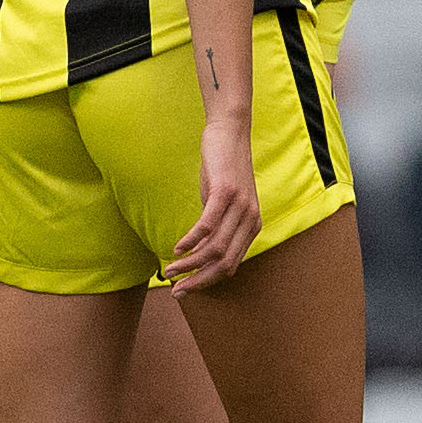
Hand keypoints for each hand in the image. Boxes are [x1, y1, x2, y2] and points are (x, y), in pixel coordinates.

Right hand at [165, 104, 261, 289]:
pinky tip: (177, 247)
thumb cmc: (223, 169)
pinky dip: (191, 240)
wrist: (229, 133)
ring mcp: (240, 206)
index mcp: (252, 226)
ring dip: (189, 263)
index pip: (231, 266)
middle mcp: (250, 219)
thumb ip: (217, 227)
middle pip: (224, 263)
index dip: (207, 281)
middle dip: (197, 280)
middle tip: (175, 289)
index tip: (185, 289)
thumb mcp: (222, 203)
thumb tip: (199, 251)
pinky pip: (208, 225)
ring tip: (169, 269)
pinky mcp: (225, 192)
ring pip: (214, 248)